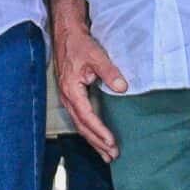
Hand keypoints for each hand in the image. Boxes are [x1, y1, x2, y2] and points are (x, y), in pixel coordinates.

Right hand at [49, 0, 126, 158]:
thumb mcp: (96, 55)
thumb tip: (122, 88)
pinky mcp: (71, 96)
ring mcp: (67, 98)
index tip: (111, 142)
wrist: (66, 33)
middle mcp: (67, 97)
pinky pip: (80, 118)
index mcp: (71, 90)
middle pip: (82, 126)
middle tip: (112, 155)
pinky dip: (89, 130)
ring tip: (106, 154)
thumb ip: (109, 72)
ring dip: (93, 140)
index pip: (87, 117)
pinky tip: (97, 137)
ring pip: (80, 125)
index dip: (99, 131)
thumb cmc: (79, 44)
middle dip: (97, 142)